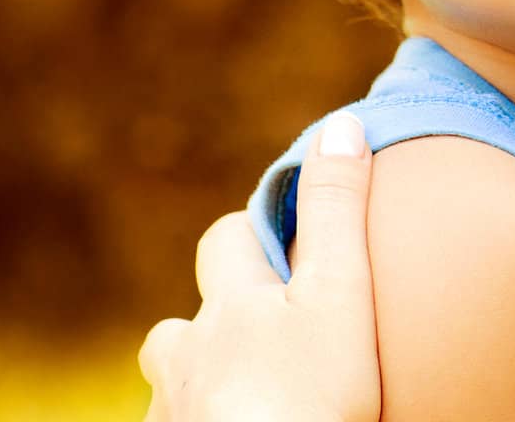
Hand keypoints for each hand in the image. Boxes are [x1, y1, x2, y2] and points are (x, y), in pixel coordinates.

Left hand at [139, 112, 382, 421]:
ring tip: (242, 392)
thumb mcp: (340, 293)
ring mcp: (172, 414)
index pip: (226, 238)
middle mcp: (187, 353)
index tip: (289, 243)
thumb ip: (337, 210)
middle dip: (214, 313)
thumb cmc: (310, 399)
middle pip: (182, 319)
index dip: (254, 233)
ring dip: (198, 378)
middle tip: (267, 328)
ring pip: (172, 382)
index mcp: (230, 303)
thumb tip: (342, 123)